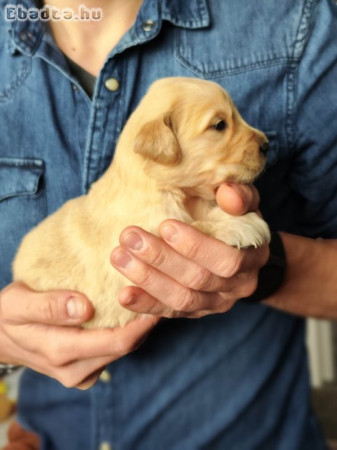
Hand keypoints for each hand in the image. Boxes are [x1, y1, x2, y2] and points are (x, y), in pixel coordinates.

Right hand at [0, 282, 157, 388]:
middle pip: (124, 347)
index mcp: (61, 352)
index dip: (142, 322)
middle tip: (160, 292)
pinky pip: (113, 352)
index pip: (116, 341)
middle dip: (145, 323)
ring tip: (149, 298)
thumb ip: (48, 306)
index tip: (158, 296)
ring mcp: (81, 374)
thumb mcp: (18, 304)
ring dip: (137, 328)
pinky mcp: (84, 371)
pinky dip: (125, 334)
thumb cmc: (8, 315)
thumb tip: (84, 308)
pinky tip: (130, 313)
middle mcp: (75, 370)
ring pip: (121, 351)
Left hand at [111, 183, 268, 317]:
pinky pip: (170, 312)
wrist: (243, 253)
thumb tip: (226, 191)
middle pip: (198, 279)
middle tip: (129, 238)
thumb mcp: (246, 203)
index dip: (196, 246)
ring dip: (148, 280)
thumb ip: (240, 196)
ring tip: (119, 258)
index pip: (227, 259)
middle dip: (161, 259)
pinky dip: (146, 304)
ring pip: (182, 299)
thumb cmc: (239, 221)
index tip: (165, 226)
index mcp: (253, 258)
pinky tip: (123, 294)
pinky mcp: (195, 311)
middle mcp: (237, 287)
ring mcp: (215, 303)